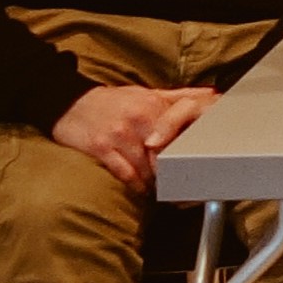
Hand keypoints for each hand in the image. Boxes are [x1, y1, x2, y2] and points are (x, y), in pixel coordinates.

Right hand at [50, 82, 215, 196]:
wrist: (71, 102)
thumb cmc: (114, 101)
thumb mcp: (147, 92)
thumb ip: (179, 96)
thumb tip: (211, 94)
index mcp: (152, 105)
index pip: (178, 133)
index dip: (187, 152)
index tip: (194, 165)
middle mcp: (137, 119)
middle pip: (164, 153)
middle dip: (172, 170)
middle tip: (181, 184)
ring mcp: (117, 134)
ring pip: (145, 166)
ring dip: (154, 181)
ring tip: (162, 189)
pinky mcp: (100, 147)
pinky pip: (124, 173)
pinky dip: (135, 184)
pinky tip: (141, 189)